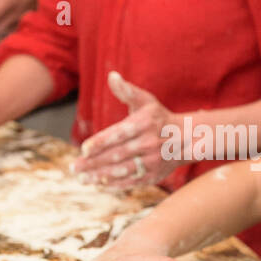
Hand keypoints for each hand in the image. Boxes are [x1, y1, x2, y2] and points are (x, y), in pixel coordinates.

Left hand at [73, 71, 188, 187]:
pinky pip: (132, 182)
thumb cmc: (159, 117)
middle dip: (94, 163)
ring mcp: (151, 162)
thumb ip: (126, 91)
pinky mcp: (153, 176)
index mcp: (144, 124)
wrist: (186, 139)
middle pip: (117, 155)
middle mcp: (148, 144)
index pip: (119, 134)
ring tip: (82, 179)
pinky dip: (115, 185)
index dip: (101, 142)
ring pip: (123, 171)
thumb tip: (112, 76)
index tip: (83, 149)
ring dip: (100, 176)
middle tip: (74, 167)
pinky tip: (99, 185)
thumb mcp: (146, 101)